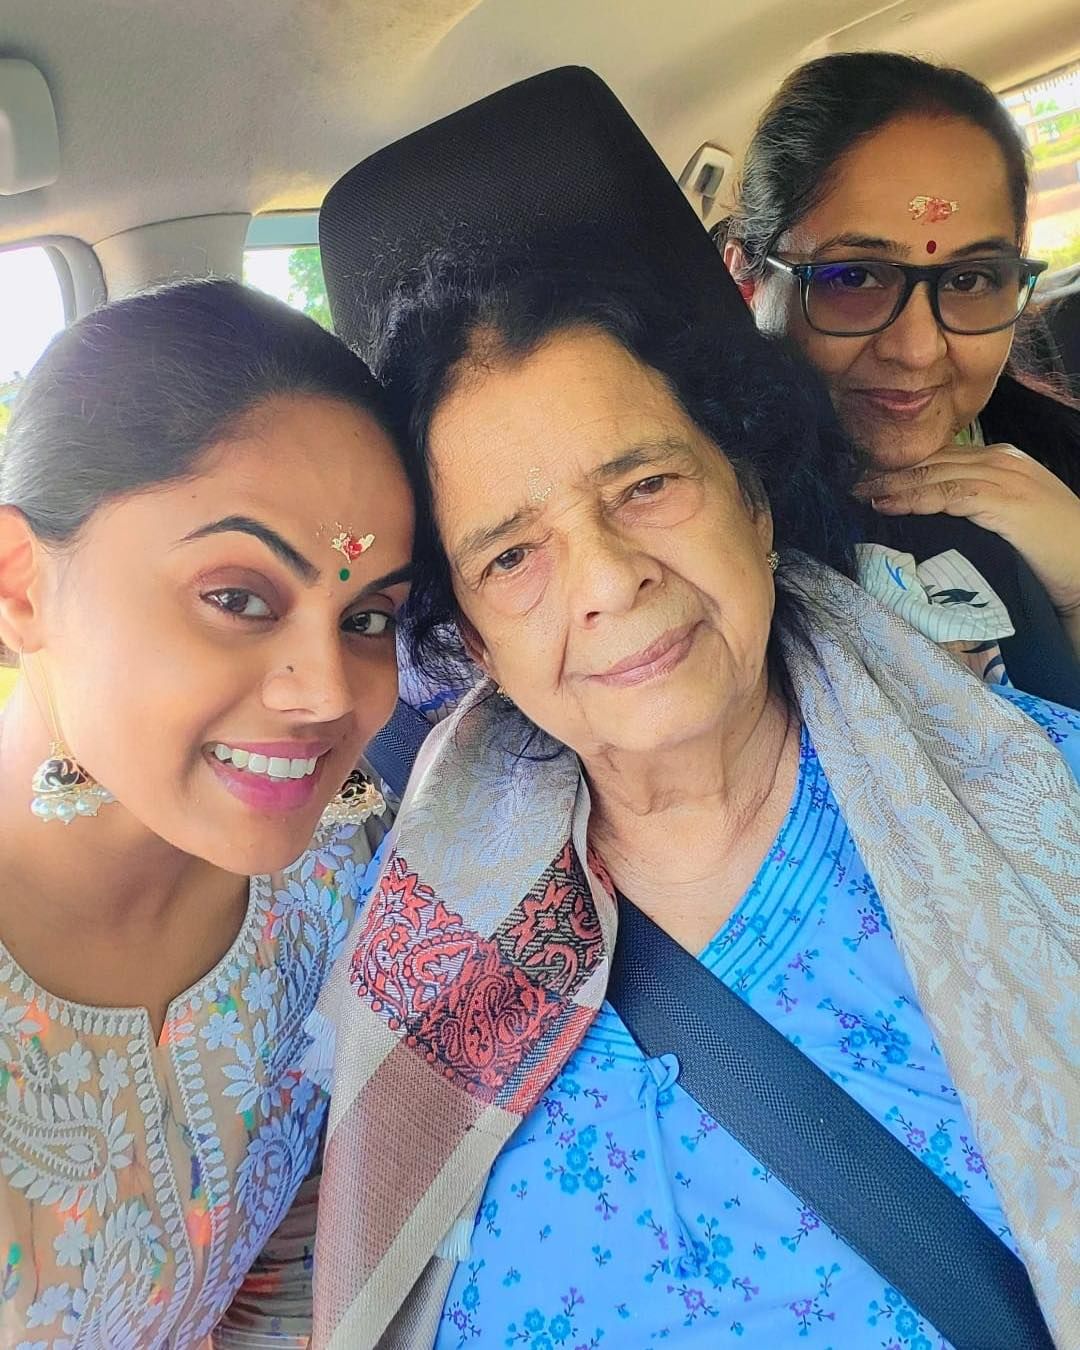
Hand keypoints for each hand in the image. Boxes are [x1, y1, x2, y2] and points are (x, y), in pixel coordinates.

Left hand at [855, 443, 1079, 621]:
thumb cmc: (1051, 548)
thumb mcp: (1009, 516)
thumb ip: (976, 504)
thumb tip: (931, 510)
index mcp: (1003, 459)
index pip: (942, 454)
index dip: (903, 465)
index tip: (869, 475)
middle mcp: (1002, 460)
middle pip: (934, 459)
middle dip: (890, 470)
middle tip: (852, 481)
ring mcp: (1005, 478)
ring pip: (936, 473)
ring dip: (895, 483)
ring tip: (863, 493)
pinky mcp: (1006, 502)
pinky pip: (951, 495)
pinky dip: (918, 499)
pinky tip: (891, 506)